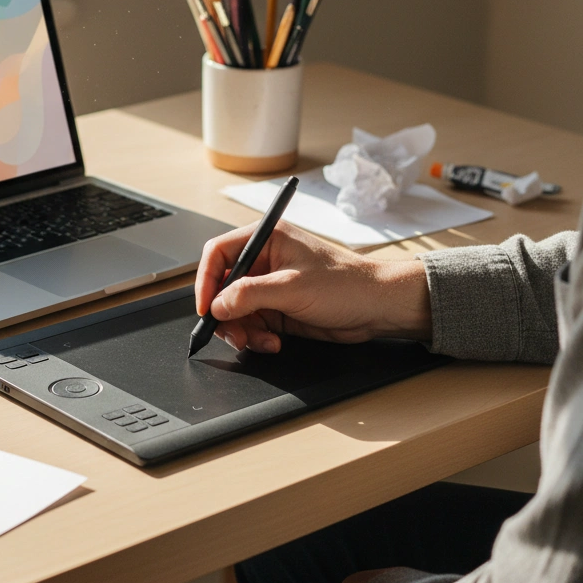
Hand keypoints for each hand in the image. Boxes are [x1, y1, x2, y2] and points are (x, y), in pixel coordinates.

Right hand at [194, 220, 430, 352]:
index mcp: (267, 239)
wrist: (377, 308)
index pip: (219, 254)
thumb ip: (250, 295)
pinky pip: (251, 324)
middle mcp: (264, 261)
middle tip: (234, 333)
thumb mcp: (292, 287)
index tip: (205, 307)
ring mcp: (270, 286)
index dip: (206, 280)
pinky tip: (273, 342)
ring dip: (241, 330)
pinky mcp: (278, 308)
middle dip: (225, 313)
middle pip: (223, 286)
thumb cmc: (346, 284)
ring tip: (259, 341)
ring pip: (234, 310)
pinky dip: (256, 337)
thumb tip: (217, 305)